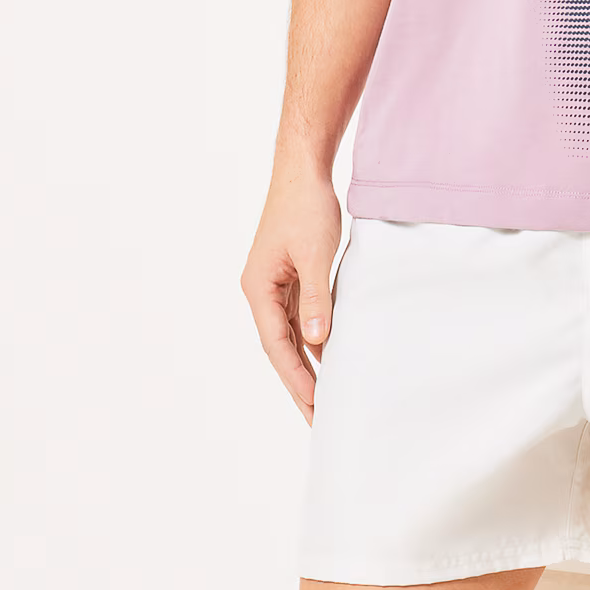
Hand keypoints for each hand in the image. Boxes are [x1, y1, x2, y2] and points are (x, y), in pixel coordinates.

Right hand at [242, 161, 345, 421]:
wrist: (303, 170)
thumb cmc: (306, 207)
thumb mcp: (313, 255)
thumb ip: (315, 299)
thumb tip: (316, 341)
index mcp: (259, 289)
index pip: (277, 346)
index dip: (295, 379)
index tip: (314, 407)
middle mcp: (262, 292)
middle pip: (280, 348)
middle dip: (299, 383)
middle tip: (318, 419)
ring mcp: (275, 286)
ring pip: (290, 336)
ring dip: (307, 366)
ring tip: (325, 399)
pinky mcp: (290, 278)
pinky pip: (301, 318)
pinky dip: (314, 341)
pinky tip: (330, 359)